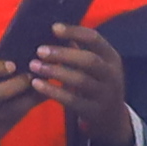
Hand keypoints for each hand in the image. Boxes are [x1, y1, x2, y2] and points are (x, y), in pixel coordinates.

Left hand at [28, 24, 134, 145]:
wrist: (112, 118)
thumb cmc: (96, 83)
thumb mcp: (95, 65)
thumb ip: (78, 49)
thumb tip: (53, 29)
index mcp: (111, 57)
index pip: (95, 39)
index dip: (74, 32)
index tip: (54, 28)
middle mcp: (112, 74)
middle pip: (89, 60)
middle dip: (63, 54)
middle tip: (39, 50)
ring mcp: (104, 94)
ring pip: (80, 80)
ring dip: (55, 72)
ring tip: (34, 66)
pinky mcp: (93, 111)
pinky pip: (71, 100)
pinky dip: (53, 91)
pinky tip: (36, 84)